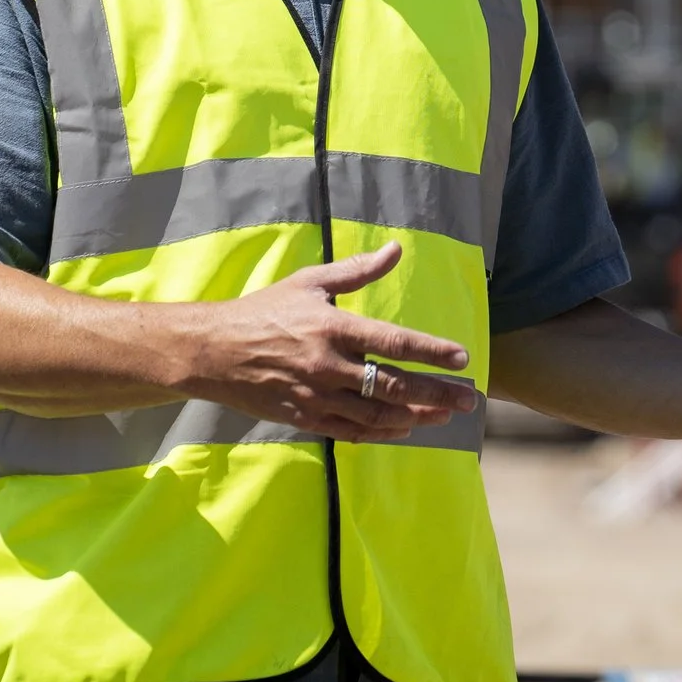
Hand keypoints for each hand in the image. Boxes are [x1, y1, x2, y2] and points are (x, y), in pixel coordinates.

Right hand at [184, 242, 479, 441]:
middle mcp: (329, 365)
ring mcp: (316, 396)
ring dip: (417, 416)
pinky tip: (404, 429)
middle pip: (394, 385)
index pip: (394, 342)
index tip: (462, 359)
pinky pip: (351, 432)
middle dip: (436, 393)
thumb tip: (396, 249)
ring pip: (377, 414)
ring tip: (445, 416)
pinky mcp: (304, 418)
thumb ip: (356, 270)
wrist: (212, 351)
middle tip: (468, 398)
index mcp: (334, 328)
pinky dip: (382, 433)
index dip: (432, 352)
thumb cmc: (263, 311)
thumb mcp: (310, 283)